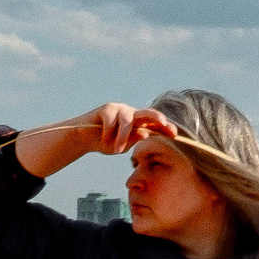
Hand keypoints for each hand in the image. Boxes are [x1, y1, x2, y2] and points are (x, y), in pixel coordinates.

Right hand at [13, 102, 179, 178]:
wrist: (83, 139)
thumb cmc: (105, 142)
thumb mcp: (123, 145)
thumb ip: (135, 140)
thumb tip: (146, 135)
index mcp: (138, 122)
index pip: (155, 123)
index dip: (165, 127)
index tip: (175, 134)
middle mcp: (130, 113)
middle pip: (148, 113)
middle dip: (157, 118)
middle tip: (163, 124)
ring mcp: (118, 109)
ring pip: (127, 121)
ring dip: (122, 137)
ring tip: (116, 149)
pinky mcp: (105, 109)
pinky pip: (111, 121)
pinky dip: (109, 133)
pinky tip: (103, 141)